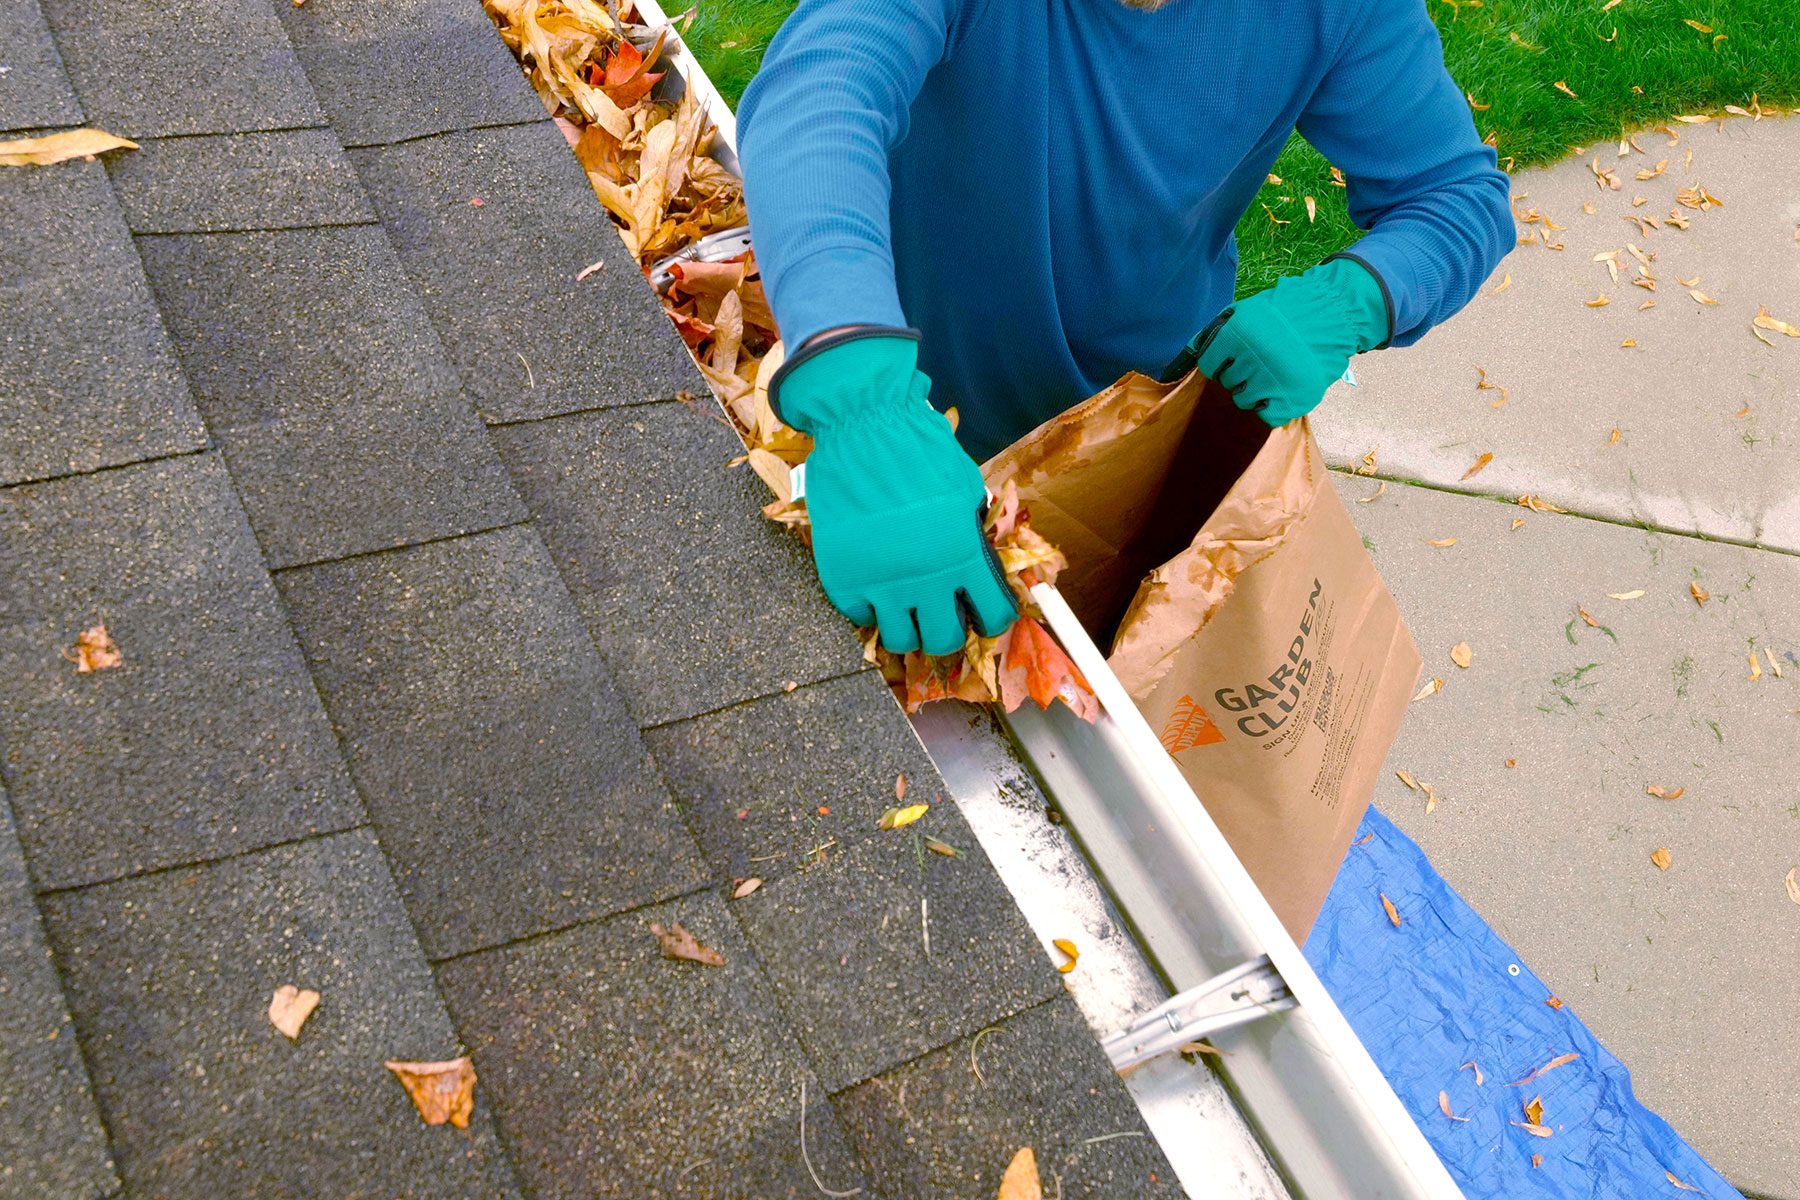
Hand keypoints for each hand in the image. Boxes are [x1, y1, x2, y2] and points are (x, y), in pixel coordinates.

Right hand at [771, 329, 1017, 654]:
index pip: (993, 616)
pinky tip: (874, 586)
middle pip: (943, 641)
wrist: (862, 425)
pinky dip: (869, 609)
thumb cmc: (920, 448)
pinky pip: (859, 617)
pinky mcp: (843, 578)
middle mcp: (925, 577)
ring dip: (908, 628)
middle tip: (940, 619)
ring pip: (900, 641)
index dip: (991, 620)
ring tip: (905, 609)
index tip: (982, 614)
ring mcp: (881, 582)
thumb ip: (972, 533)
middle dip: (947, 635)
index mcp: (963, 554)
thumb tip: (977, 565)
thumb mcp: (965, 489)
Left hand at [1167, 256, 1389, 426]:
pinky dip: (1272, 407)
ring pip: (1245, 402)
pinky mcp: (1294, 398)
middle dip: (1240, 376)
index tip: (1234, 360)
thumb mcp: (1245, 312)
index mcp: (1237, 334)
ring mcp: (1275, 380)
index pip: (1211, 367)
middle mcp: (1254, 358)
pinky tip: (1281, 389)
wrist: (1332, 313)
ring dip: (1255, 391)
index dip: (1221, 365)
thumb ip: (1215, 334)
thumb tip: (1183, 361)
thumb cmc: (1283, 313)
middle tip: (1260, 363)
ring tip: (1272, 374)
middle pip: (1228, 385)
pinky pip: (1267, 415)